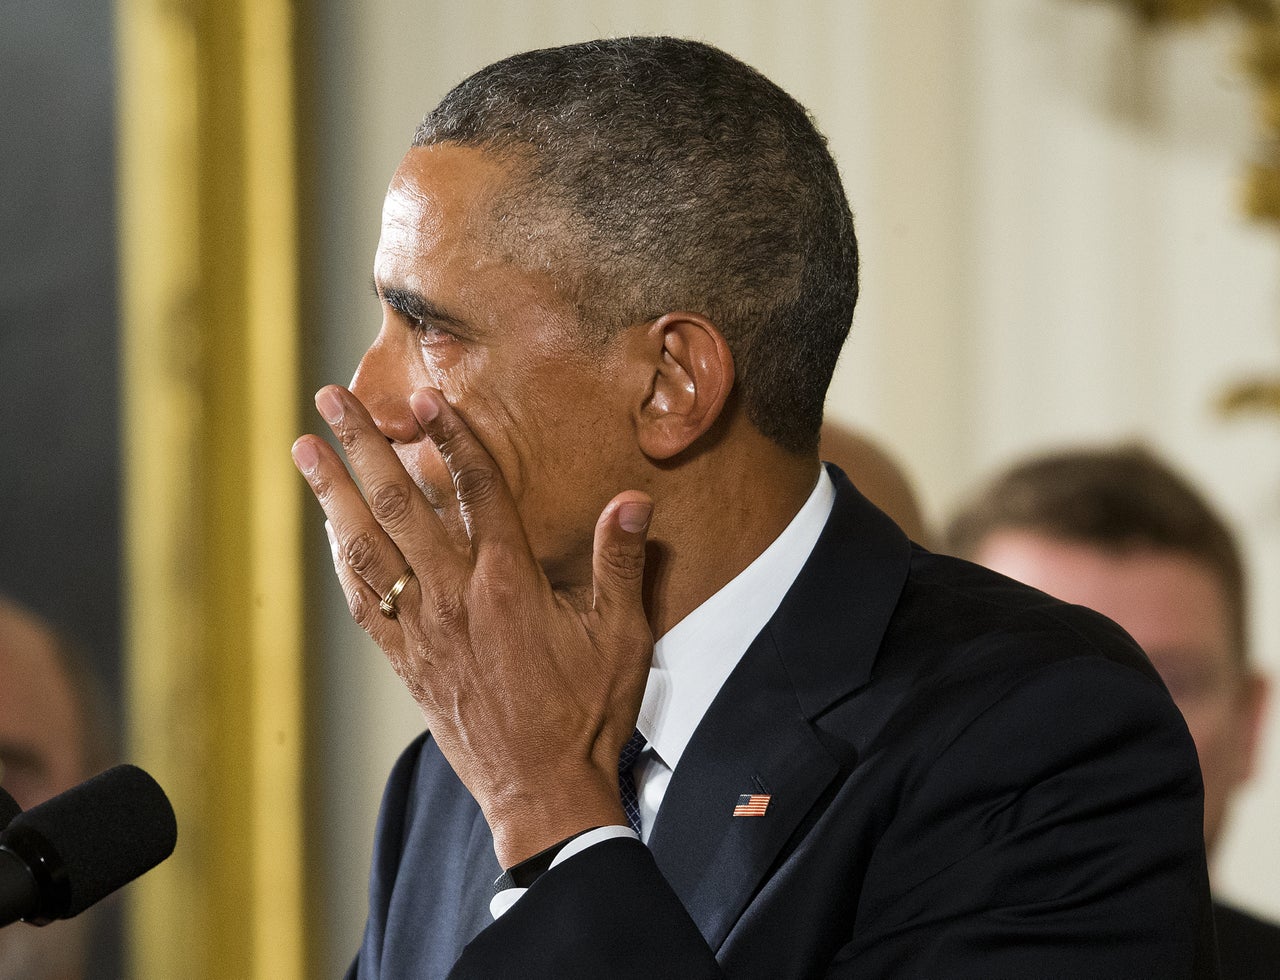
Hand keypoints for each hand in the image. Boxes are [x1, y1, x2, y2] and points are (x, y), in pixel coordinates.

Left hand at [292, 385, 653, 865]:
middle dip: (362, 445)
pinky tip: (328, 531)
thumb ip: (621, 563)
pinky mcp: (406, 661)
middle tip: (331, 398)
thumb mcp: (621, 635)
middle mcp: (454, 597)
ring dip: (333, 493)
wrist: (542, 791)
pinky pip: (361, 601)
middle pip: (401, 504)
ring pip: (367, 547)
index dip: (451, 436)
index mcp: (509, 582)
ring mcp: (422, 630)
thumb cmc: (586, 712)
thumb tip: (633, 500)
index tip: (423, 394)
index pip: (475, 489)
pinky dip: (341, 559)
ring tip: (305, 449)